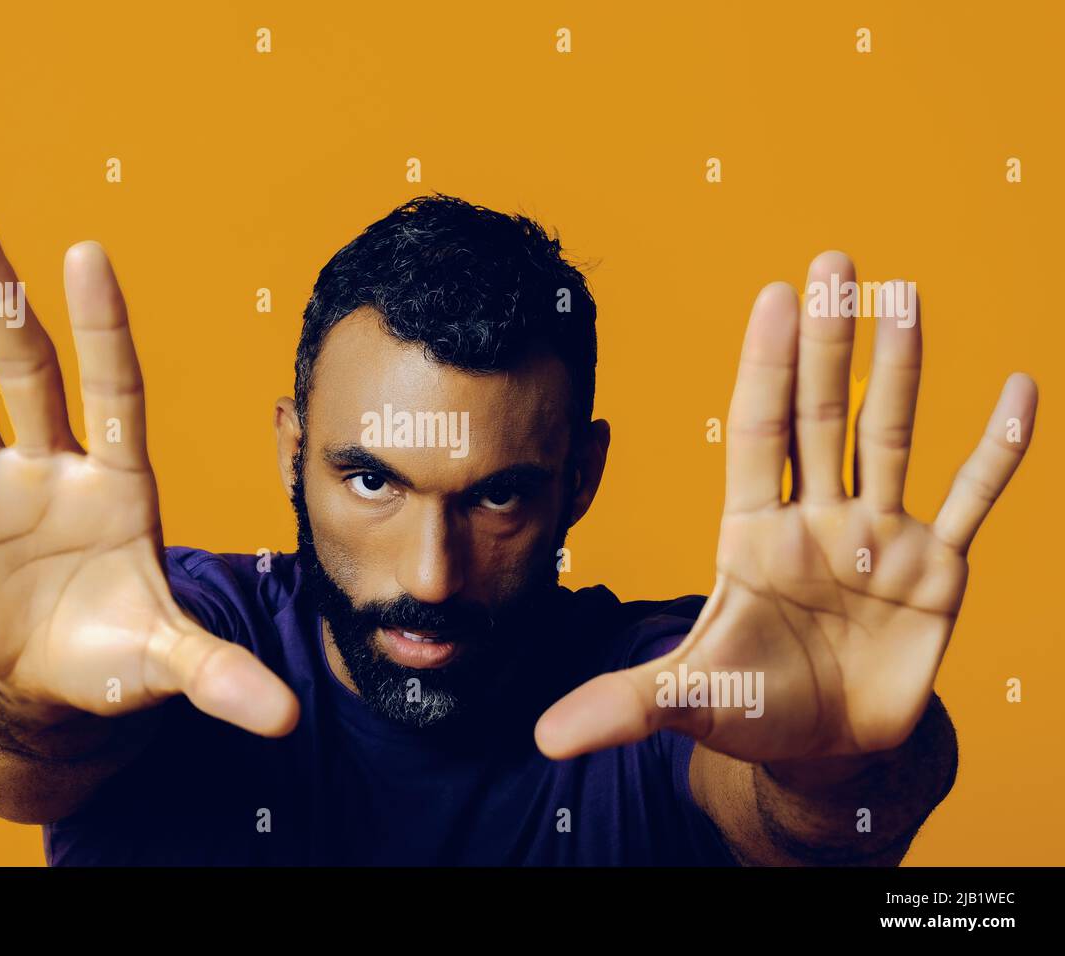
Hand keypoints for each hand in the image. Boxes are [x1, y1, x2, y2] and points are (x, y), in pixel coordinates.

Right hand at [0, 211, 297, 735]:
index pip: (115, 391)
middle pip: (28, 373)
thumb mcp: (165, 661)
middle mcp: (53, 466)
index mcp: (119, 483)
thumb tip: (282, 717)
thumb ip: (216, 675)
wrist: (51, 679)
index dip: (104, 328)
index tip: (88, 254)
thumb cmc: (117, 651)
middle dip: (0, 304)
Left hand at [535, 251, 1036, 762]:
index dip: (767, 366)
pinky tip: (1020, 389)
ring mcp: (879, 539)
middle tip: (834, 260)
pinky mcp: (937, 572)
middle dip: (829, 342)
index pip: (759, 432)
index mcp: (751, 533)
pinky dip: (998, 451)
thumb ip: (623, 705)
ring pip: (892, 438)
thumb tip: (543, 739)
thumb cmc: (749, 707)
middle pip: (822, 414)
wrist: (824, 746)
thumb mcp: (688, 700)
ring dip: (902, 370)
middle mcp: (816, 519)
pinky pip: (972, 499)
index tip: (775, 296)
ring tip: (905, 295)